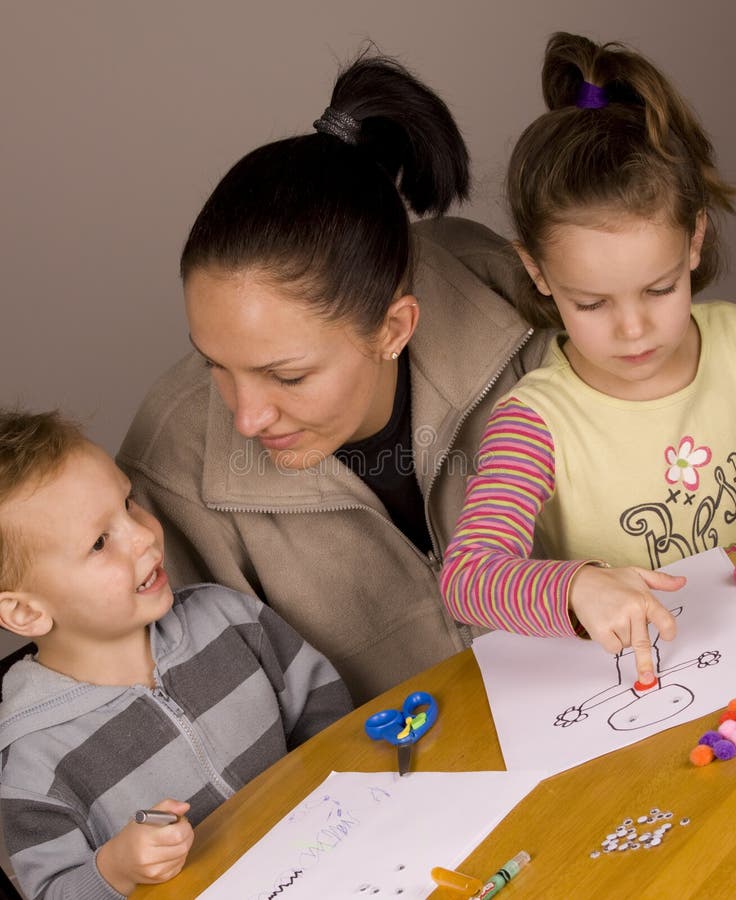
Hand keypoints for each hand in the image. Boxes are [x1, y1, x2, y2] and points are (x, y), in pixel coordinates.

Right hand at [96, 799, 193, 895]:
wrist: (119, 861)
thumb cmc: (133, 836)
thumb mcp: (146, 816)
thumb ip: (167, 806)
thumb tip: (185, 806)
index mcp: (145, 838)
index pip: (177, 834)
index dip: (184, 825)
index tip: (180, 821)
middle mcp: (148, 857)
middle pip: (183, 846)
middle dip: (187, 835)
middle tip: (180, 829)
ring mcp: (153, 871)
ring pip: (183, 856)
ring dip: (183, 845)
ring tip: (173, 839)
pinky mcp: (158, 879)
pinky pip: (179, 865)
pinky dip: (179, 857)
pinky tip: (169, 851)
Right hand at [569, 564, 683, 683]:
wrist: (580, 582)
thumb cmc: (610, 580)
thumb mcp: (636, 574)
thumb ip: (661, 580)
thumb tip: (682, 582)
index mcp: (644, 599)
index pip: (664, 620)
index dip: (669, 631)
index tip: (668, 637)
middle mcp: (632, 611)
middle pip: (643, 643)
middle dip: (645, 663)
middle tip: (648, 677)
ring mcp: (616, 621)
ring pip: (627, 645)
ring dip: (623, 638)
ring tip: (613, 620)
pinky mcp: (601, 630)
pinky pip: (613, 648)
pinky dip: (611, 643)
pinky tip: (606, 628)